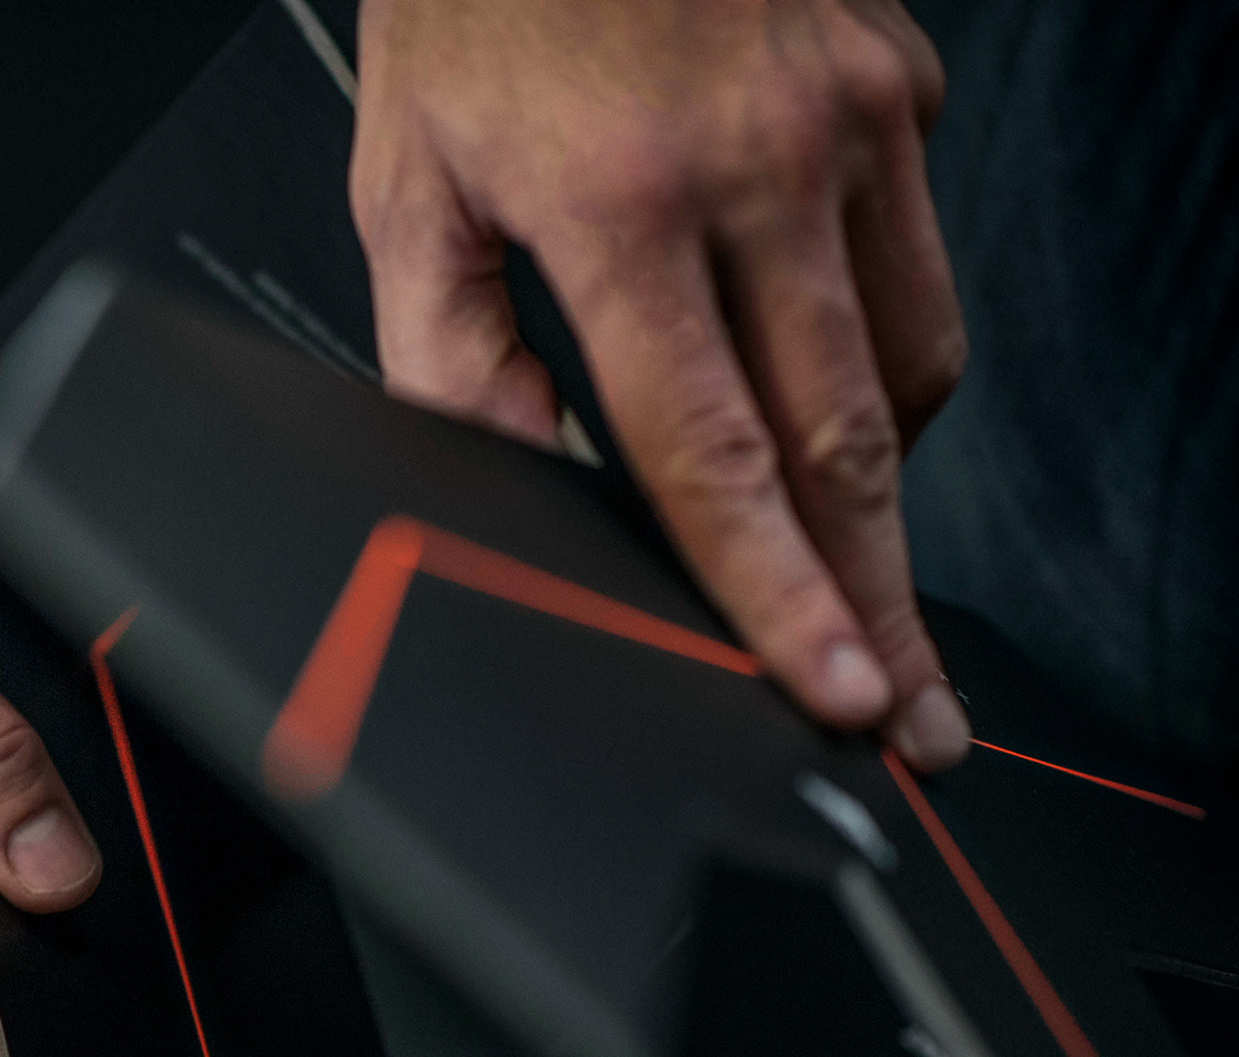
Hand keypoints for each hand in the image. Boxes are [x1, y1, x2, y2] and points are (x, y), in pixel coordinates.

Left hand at [352, 0, 971, 767]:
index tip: (838, 692)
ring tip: (859, 588)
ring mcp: (852, 119)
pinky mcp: (900, 86)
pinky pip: (917, 272)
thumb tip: (508, 491)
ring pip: (908, 367)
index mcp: (620, 204)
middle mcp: (761, 162)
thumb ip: (447, 354)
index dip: (779, 595)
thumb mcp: (406, 181)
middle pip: (846, 442)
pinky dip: (886, 359)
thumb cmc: (477, 2)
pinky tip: (826, 396)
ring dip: (882, 493)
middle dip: (882, 603)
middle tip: (917, 719)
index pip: (711, 452)